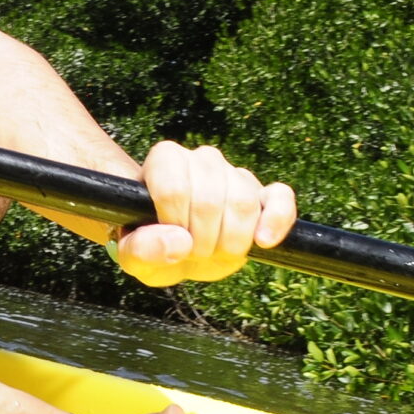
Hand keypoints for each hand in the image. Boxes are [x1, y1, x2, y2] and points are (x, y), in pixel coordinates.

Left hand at [110, 141, 296, 286]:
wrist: (177, 249)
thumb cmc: (152, 245)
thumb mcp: (132, 254)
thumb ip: (141, 249)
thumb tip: (179, 242)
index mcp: (165, 161)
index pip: (174, 187)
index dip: (175, 223)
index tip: (172, 240)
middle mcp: (202, 159)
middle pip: (210, 199)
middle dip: (202, 240)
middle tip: (193, 254)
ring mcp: (235, 175)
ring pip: (243, 201)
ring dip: (231, 240)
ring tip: (216, 251)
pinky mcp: (264, 194)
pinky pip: (281, 197)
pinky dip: (276, 219)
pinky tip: (263, 241)